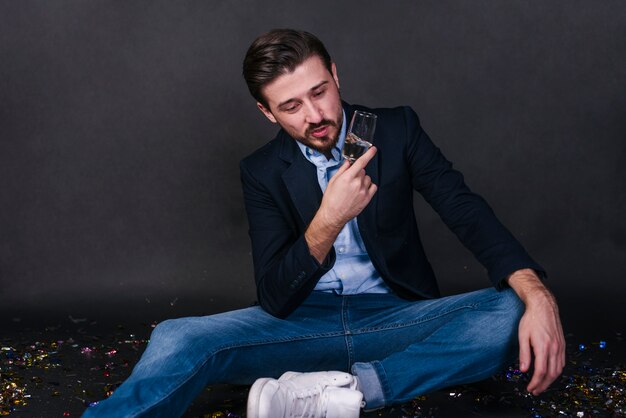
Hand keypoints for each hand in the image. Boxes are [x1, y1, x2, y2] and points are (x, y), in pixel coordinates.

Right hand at [318, 146, 377, 227]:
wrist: (333, 215)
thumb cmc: (331, 199)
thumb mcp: (333, 181)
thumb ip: (342, 170)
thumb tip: (348, 163)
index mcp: (347, 177)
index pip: (361, 162)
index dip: (369, 154)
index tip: (373, 149)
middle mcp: (357, 183)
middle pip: (363, 171)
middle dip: (357, 173)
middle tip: (350, 181)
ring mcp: (363, 191)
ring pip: (368, 178)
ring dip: (363, 180)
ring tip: (354, 188)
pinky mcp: (367, 198)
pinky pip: (373, 187)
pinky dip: (368, 187)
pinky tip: (361, 191)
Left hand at [508, 270, 565, 394]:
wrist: (543, 306)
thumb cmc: (531, 319)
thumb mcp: (522, 336)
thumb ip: (524, 354)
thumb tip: (524, 370)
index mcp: (543, 347)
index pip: (541, 371)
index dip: (536, 382)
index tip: (530, 388)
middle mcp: (554, 348)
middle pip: (551, 374)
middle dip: (543, 385)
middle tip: (535, 391)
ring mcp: (560, 346)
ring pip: (559, 370)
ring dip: (551, 380)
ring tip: (542, 385)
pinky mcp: (563, 344)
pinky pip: (562, 362)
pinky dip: (557, 371)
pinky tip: (551, 373)